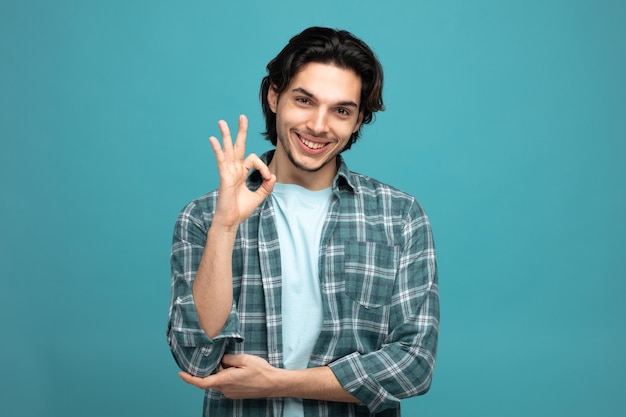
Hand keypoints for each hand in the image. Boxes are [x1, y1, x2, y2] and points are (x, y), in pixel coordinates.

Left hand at [179, 354, 277, 398]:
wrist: (273, 383)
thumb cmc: (260, 371)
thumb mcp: (243, 359)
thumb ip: (228, 359)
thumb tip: (220, 360)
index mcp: (225, 380)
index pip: (202, 382)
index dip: (189, 378)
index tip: (181, 373)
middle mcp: (225, 389)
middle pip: (210, 379)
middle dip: (210, 369)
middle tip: (216, 358)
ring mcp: (230, 393)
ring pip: (219, 381)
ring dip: (220, 372)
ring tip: (232, 363)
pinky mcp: (235, 393)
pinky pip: (225, 384)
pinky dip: (226, 376)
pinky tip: (236, 369)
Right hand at [209, 115, 275, 229]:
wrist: (231, 221)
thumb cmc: (241, 210)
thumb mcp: (259, 196)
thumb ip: (267, 186)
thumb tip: (273, 175)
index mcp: (241, 172)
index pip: (253, 159)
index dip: (263, 166)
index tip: (268, 178)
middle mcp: (234, 169)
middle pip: (238, 146)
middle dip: (241, 131)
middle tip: (242, 117)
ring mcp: (228, 172)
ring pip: (227, 150)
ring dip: (226, 135)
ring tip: (222, 122)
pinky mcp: (224, 177)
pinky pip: (221, 161)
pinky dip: (218, 150)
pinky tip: (213, 139)